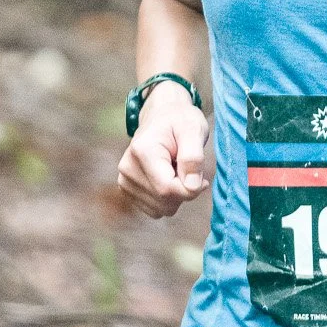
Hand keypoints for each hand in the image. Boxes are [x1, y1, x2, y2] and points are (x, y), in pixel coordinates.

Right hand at [116, 82, 210, 217]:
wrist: (162, 116)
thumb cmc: (180, 121)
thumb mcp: (194, 130)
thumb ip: (193, 158)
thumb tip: (192, 187)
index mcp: (142, 151)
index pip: (167, 189)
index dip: (190, 189)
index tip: (202, 179)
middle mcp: (128, 168)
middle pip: (164, 202)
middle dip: (183, 191)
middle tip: (188, 169)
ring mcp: (124, 180)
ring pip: (160, 209)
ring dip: (175, 196)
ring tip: (176, 171)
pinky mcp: (126, 189)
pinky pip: (154, 210)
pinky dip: (166, 199)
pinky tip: (167, 179)